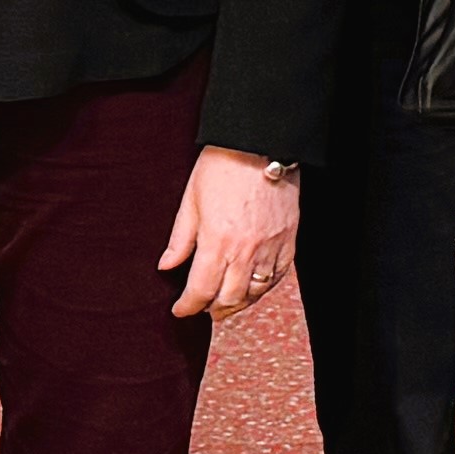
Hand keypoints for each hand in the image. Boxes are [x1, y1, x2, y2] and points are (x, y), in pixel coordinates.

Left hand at [159, 148, 301, 323]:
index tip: (179, 309)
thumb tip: (166, 267)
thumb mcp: (190, 201)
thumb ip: (180, 240)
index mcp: (217, 242)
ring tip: (225, 304)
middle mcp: (245, 250)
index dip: (187, 306)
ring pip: (255, 292)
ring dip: (238, 304)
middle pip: (229, 299)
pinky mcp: (288, 240)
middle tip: (202, 309)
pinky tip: (251, 288)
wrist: (260, 144)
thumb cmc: (221, 167)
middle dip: (212, 310)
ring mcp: (270, 247)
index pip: (200, 290)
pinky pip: (277, 277)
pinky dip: (262, 288)